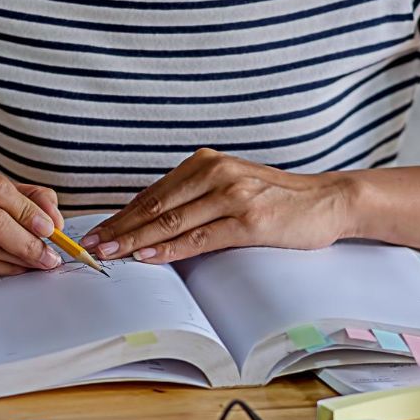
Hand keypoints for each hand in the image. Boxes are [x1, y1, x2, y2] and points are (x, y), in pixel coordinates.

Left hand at [82, 149, 356, 263]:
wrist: (328, 201)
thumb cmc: (279, 200)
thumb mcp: (233, 188)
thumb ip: (197, 199)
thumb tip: (153, 224)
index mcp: (207, 163)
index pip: (153, 193)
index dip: (122, 215)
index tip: (98, 232)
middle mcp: (216, 173)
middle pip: (155, 205)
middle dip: (119, 228)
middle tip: (91, 246)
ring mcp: (232, 195)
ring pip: (172, 221)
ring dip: (136, 240)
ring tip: (110, 254)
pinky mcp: (249, 221)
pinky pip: (200, 237)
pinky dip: (171, 248)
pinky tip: (149, 256)